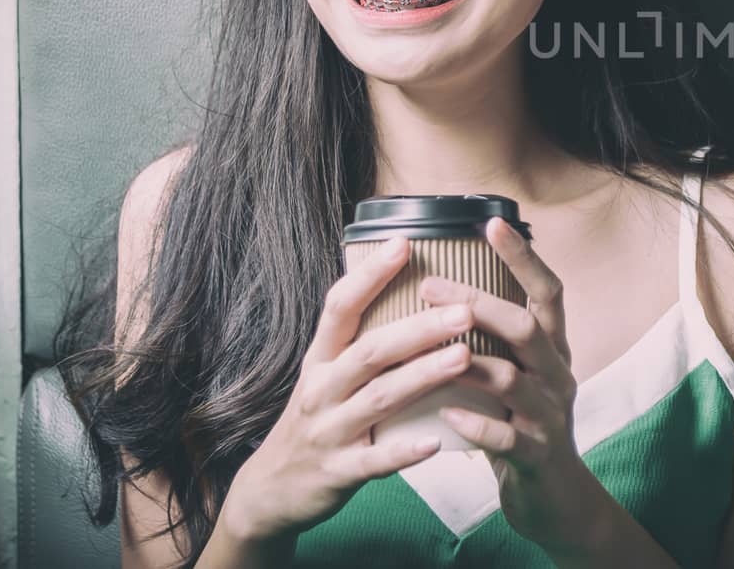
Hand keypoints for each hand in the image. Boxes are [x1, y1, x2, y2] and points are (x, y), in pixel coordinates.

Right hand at [225, 236, 475, 542]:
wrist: (269, 491)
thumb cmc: (316, 419)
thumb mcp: (325, 373)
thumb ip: (359, 338)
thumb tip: (409, 286)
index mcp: (320, 358)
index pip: (340, 307)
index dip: (370, 275)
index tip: (404, 243)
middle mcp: (321, 389)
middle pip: (370, 351)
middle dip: (418, 328)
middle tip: (464, 310)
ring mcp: (329, 431)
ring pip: (378, 398)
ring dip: (422, 376)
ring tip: (464, 357)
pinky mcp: (338, 472)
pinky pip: (373, 461)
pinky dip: (403, 453)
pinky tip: (434, 442)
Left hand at [423, 217, 603, 558]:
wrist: (553, 496)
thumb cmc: (521, 423)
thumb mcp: (519, 373)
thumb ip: (496, 338)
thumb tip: (446, 288)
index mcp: (553, 349)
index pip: (548, 292)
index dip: (524, 257)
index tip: (491, 223)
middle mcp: (557, 375)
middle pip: (526, 328)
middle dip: (479, 303)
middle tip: (430, 286)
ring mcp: (550, 416)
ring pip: (513, 380)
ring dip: (468, 361)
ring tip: (428, 349)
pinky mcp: (536, 457)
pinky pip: (505, 438)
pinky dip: (476, 424)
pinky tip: (446, 414)